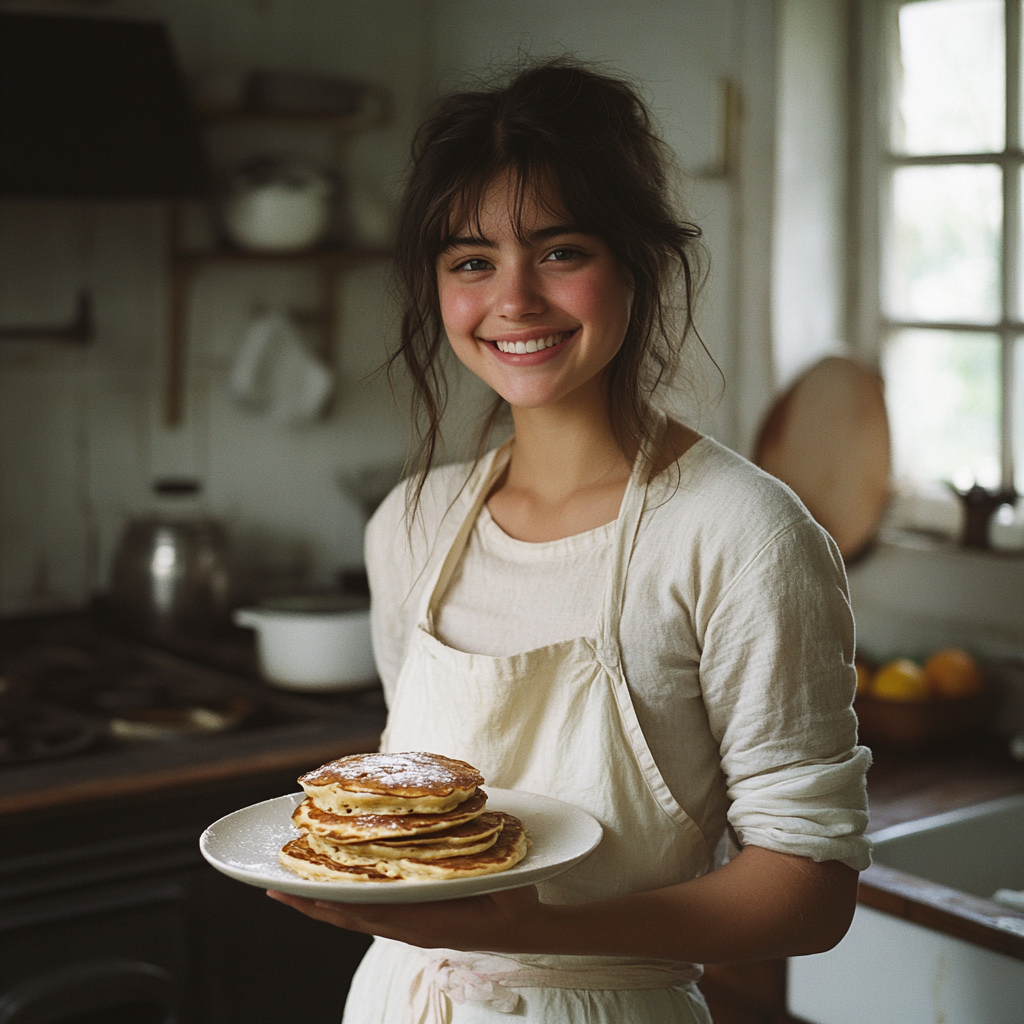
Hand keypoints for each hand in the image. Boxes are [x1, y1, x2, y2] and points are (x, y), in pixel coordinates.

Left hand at [266, 884, 541, 951]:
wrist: (524, 926)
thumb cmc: (514, 900)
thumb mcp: (502, 886)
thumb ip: (481, 871)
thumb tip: (464, 844)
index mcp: (424, 921)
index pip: (367, 911)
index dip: (331, 901)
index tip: (297, 890)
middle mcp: (409, 926)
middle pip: (348, 917)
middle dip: (311, 903)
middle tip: (273, 888)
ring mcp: (409, 926)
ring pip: (356, 917)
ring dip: (323, 904)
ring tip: (292, 888)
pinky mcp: (413, 921)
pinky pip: (371, 913)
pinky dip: (346, 903)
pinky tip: (337, 889)